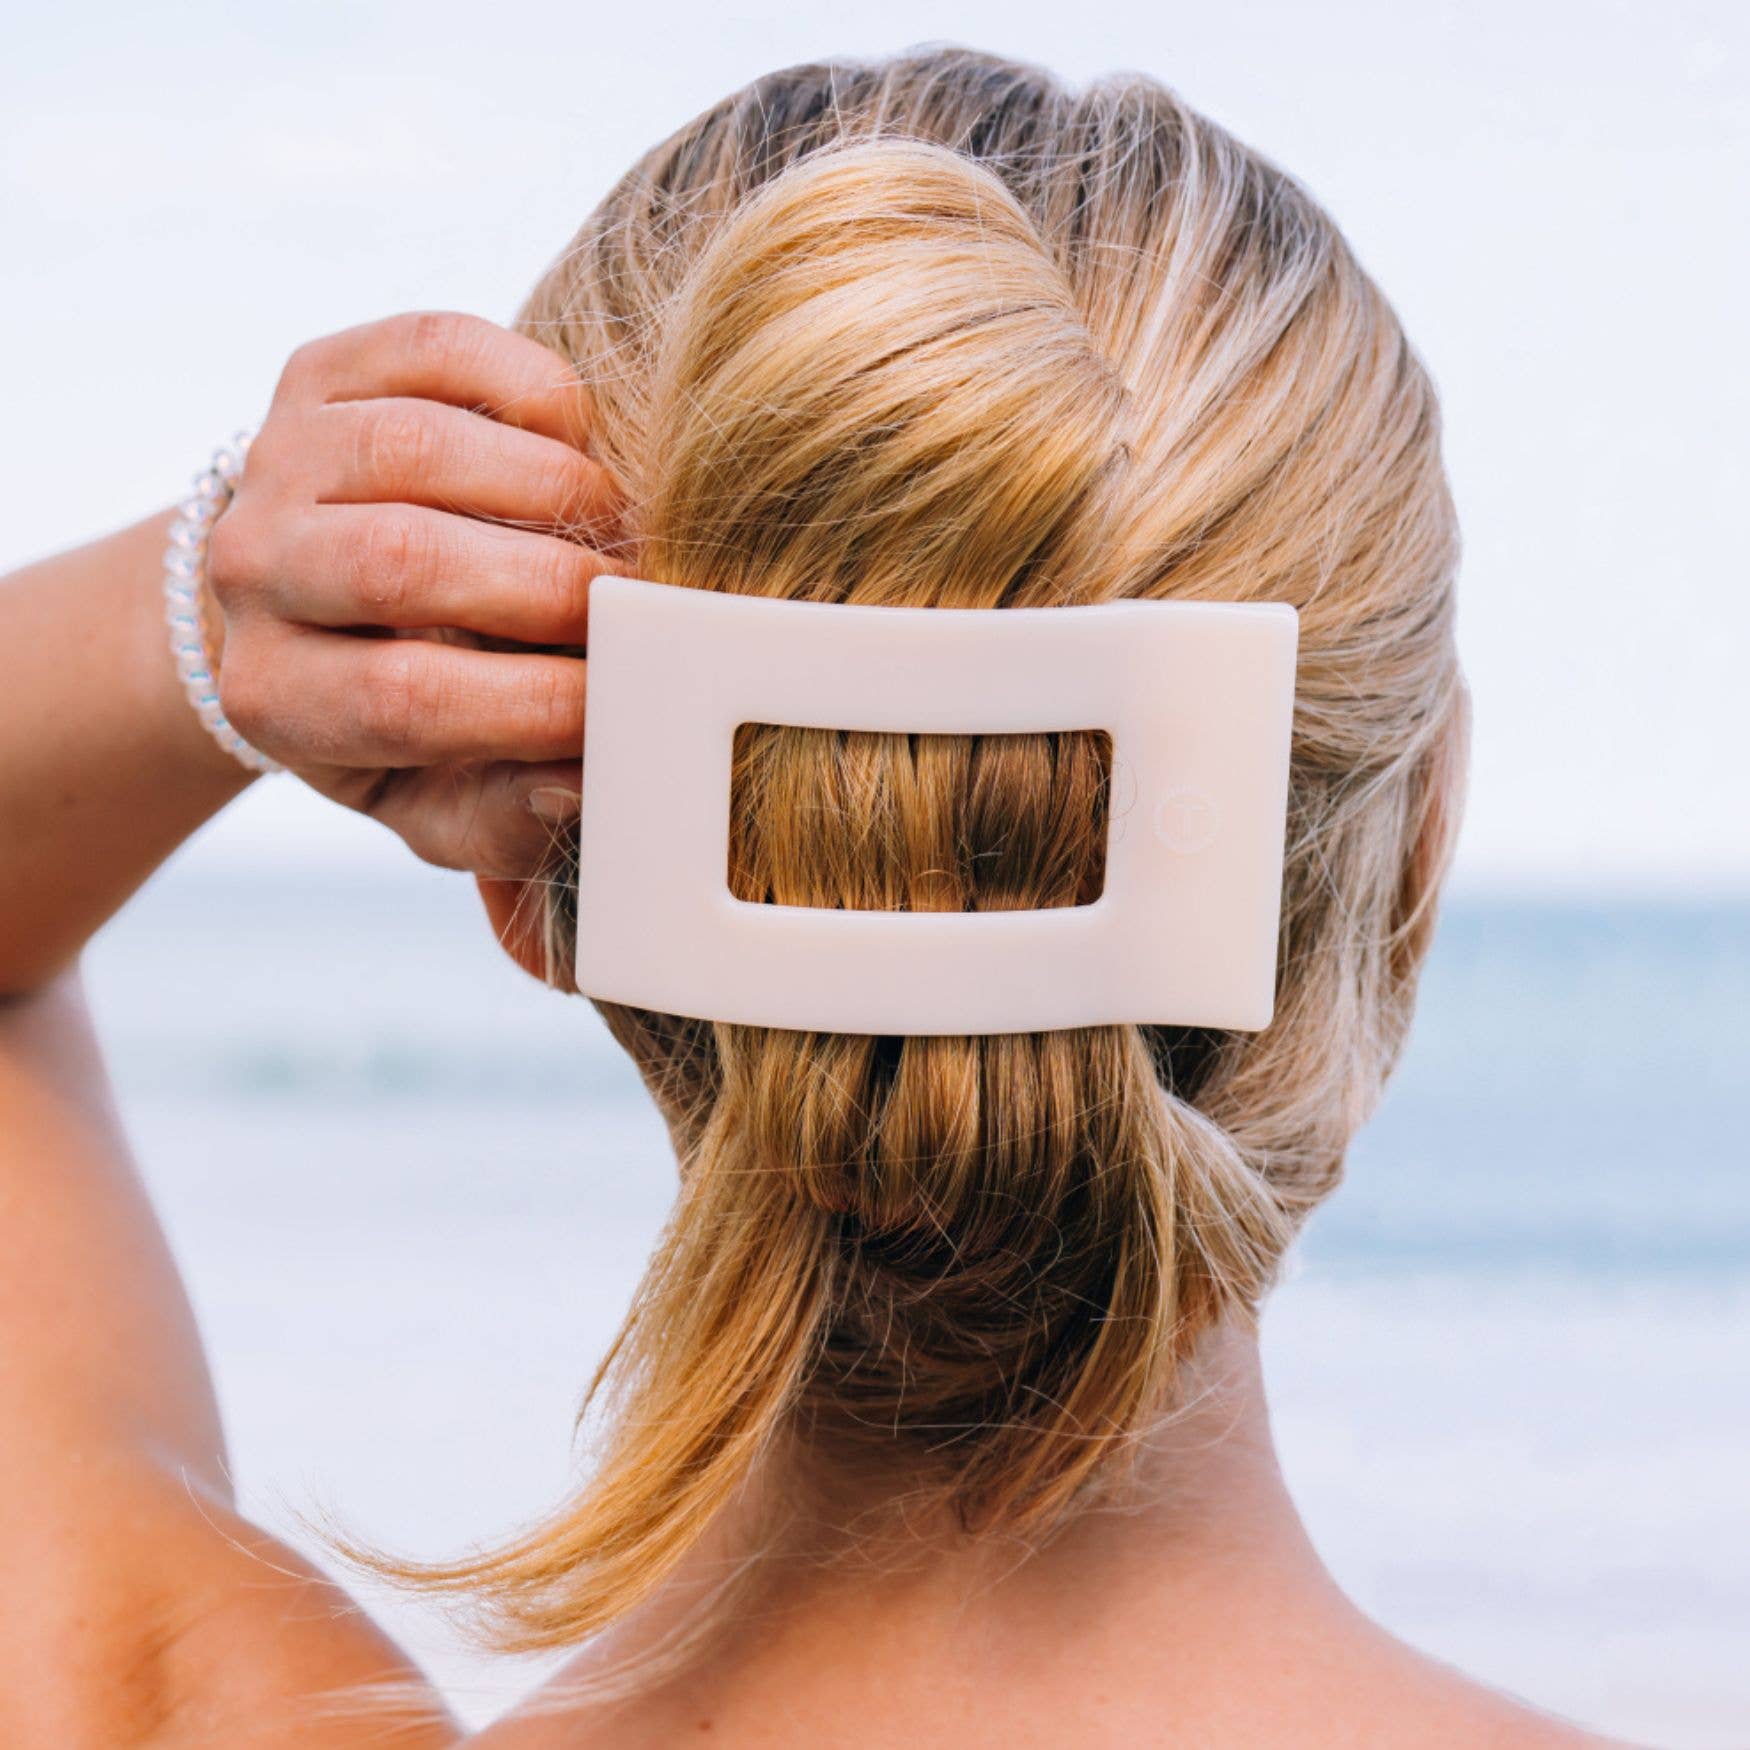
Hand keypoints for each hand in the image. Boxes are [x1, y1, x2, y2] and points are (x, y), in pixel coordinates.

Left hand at [207, 312, 614, 943]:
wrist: (291, 601)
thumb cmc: (393, 717)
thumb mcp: (432, 800)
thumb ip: (501, 820)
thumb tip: (579, 785)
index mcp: (277, 697)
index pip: (408, 700)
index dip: (540, 701)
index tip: (628, 698)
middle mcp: (252, 569)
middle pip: (405, 562)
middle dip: (555, 586)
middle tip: (638, 606)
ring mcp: (278, 456)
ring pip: (423, 446)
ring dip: (557, 487)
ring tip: (618, 529)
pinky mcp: (319, 372)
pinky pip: (435, 349)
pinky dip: (531, 386)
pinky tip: (578, 441)